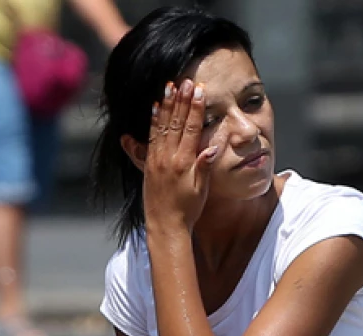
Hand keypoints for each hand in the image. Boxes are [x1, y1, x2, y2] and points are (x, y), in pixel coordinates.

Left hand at [142, 79, 219, 231]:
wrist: (165, 225)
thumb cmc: (188, 209)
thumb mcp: (201, 189)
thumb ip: (205, 166)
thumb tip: (214, 146)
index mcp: (183, 162)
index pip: (190, 128)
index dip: (195, 108)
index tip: (198, 90)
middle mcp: (168, 158)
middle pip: (175, 122)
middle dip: (181, 100)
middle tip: (184, 81)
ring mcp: (156, 160)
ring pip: (161, 126)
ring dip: (166, 105)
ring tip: (169, 87)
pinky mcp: (148, 164)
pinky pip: (150, 137)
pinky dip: (153, 120)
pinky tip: (154, 107)